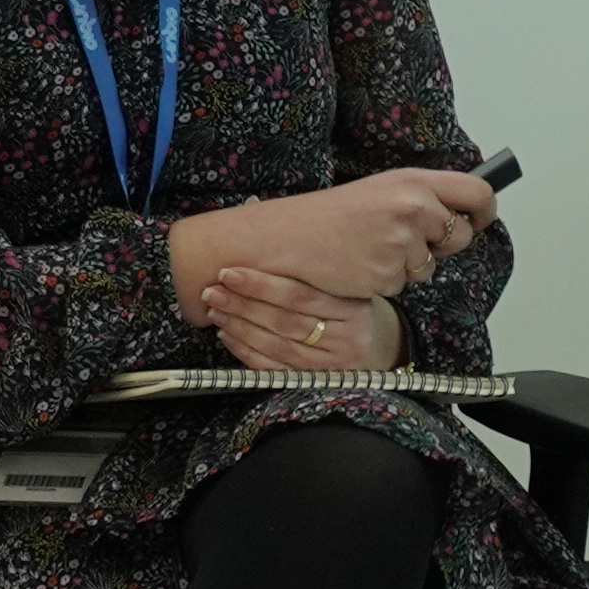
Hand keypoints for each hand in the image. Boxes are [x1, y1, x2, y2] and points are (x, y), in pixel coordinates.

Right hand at [171, 168, 486, 327]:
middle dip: (445, 245)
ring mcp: (402, 242)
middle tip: (412, 242)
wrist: (283, 240)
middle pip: (462, 235)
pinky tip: (359, 265)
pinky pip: (403, 284)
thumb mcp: (379, 191)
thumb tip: (457, 212)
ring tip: (370, 249)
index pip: (477, 192)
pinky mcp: (389, 273)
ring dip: (408, 265)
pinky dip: (385, 280)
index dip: (485, 210)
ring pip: (431, 265)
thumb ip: (420, 198)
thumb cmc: (327, 217)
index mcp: (413, 181)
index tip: (481, 218)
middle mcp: (413, 208)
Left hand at [188, 265, 412, 374]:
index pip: (300, 296)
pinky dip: (245, 351)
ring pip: (276, 345)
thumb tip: (253, 207)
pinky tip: (228, 335)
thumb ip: (304, 256)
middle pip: (284, 321)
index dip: (261, 285)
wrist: (377, 345)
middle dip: (242, 305)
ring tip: (215, 309)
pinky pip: (273, 369)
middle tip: (211, 291)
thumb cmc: (349, 305)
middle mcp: (347, 338)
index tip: (229, 273)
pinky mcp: (315, 381)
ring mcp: (331, 364)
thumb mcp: (340, 282)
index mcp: (354, 308)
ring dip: (239, 326)